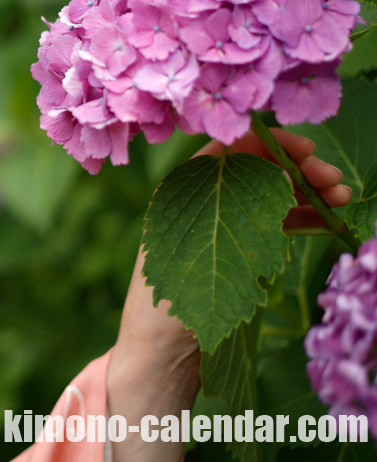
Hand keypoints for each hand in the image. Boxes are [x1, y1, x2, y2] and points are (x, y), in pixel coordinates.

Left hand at [105, 129, 349, 461]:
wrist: (161, 359)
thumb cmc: (162, 308)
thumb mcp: (179, 251)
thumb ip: (215, 204)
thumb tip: (257, 160)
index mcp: (178, 194)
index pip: (228, 151)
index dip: (269, 144)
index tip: (307, 149)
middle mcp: (198, 203)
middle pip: (255, 169)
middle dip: (297, 167)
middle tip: (333, 179)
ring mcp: (222, 227)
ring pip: (270, 195)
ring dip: (308, 190)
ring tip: (341, 196)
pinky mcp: (239, 252)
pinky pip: (275, 224)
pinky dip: (304, 217)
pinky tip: (329, 219)